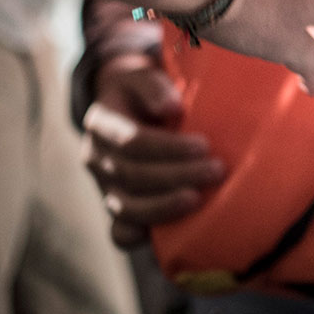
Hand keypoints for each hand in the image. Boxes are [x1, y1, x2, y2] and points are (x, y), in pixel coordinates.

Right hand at [82, 52, 222, 247]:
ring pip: (125, 207)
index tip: (204, 145)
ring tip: (200, 200)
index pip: (131, 141)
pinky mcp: (117, 206)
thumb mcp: (145, 76)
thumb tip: (172, 108)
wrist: (127, 106)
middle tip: (216, 171)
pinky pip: (120, 232)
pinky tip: (169, 238)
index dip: (168, 148)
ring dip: (164, 208)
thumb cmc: (146, 90)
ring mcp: (104, 186)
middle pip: (132, 175)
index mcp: (102, 124)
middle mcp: (97, 157)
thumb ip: (154, 87)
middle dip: (176, 176)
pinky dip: (141, 236)